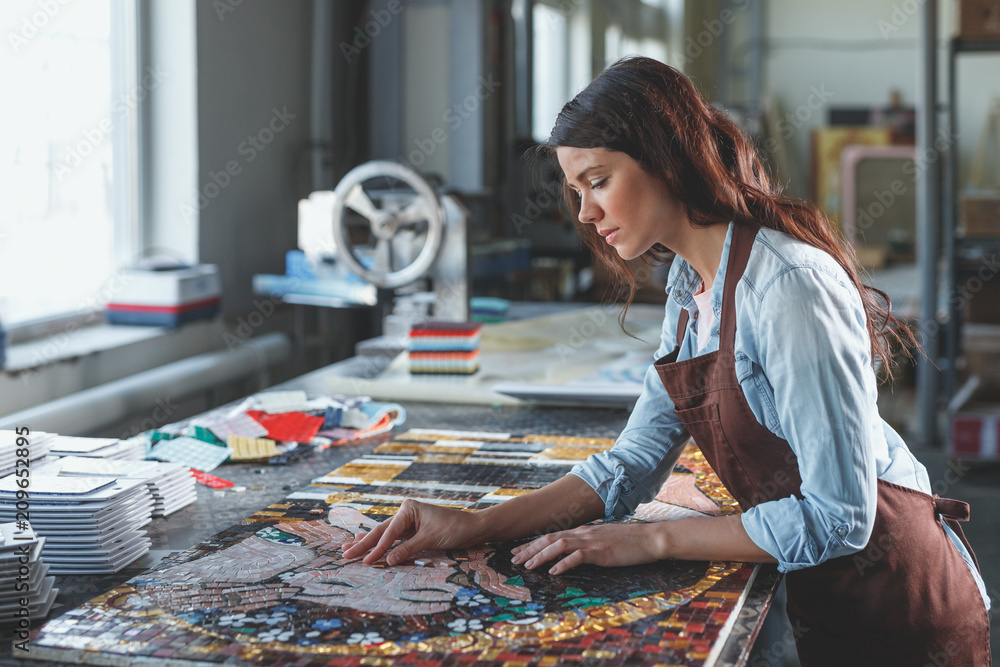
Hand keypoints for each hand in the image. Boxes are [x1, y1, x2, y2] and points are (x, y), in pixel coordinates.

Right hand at [341, 498, 481, 565]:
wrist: (472, 528)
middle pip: (381, 531)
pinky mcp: (411, 531)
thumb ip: (407, 550)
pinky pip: (393, 539)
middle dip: (364, 544)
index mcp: (408, 509)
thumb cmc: (453, 529)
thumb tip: (387, 561)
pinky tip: (364, 545)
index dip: (377, 548)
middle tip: (345, 555)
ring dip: (367, 544)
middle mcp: (405, 513)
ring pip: (384, 535)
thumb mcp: (430, 540)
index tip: (365, 561)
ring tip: (347, 550)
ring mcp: (407, 522)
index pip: (389, 532)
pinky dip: (381, 545)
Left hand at [510, 523, 668, 574]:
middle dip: (530, 549)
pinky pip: (578, 556)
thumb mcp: (604, 540)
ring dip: (541, 556)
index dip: (534, 543)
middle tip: (513, 559)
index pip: (553, 535)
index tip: (519, 552)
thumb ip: (589, 544)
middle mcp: (584, 534)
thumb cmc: (630, 542)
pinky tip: (553, 571)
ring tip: (527, 566)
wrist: (650, 539)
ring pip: (559, 545)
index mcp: (583, 532)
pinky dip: (563, 564)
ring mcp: (592, 541)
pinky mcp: (601, 552)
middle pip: (550, 538)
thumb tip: (574, 553)